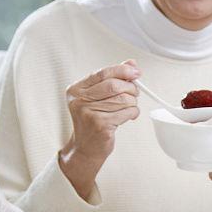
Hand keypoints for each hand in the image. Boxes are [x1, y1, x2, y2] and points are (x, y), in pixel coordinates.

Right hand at [59, 61, 140, 200]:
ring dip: (132, 102)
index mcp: (76, 90)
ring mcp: (89, 113)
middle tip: (134, 94)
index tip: (136, 72)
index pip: (102, 73)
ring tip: (128, 108)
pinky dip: (133, 113)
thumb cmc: (93, 120)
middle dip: (130, 88)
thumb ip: (113, 78)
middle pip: (114, 85)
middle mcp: (79, 101)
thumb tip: (132, 63)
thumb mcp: (98, 97)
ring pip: (123, 99)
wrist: (85, 148)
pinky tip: (128, 116)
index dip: (122, 70)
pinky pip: (127, 112)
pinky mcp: (101, 125)